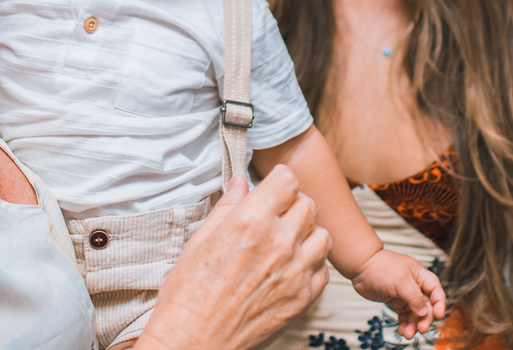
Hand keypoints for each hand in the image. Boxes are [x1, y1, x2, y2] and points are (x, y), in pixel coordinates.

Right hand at [134, 166, 330, 349]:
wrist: (195, 340)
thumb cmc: (189, 292)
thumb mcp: (201, 238)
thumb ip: (228, 206)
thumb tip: (241, 182)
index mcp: (252, 221)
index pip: (287, 180)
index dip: (280, 178)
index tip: (274, 184)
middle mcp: (279, 243)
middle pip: (308, 204)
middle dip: (293, 203)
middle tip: (277, 212)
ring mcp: (296, 272)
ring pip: (323, 235)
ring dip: (307, 232)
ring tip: (287, 239)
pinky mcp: (303, 298)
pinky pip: (323, 269)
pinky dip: (311, 263)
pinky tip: (290, 266)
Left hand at [349, 248, 445, 338]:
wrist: (361, 267)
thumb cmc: (381, 267)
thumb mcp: (401, 280)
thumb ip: (414, 297)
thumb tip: (424, 312)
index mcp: (420, 276)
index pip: (436, 291)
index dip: (440, 303)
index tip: (439, 316)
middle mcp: (415, 286)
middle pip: (427, 306)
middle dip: (425, 318)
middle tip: (421, 329)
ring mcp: (406, 295)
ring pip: (415, 314)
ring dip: (414, 325)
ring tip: (408, 334)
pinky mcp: (396, 302)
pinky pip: (405, 316)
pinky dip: (405, 324)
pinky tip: (403, 331)